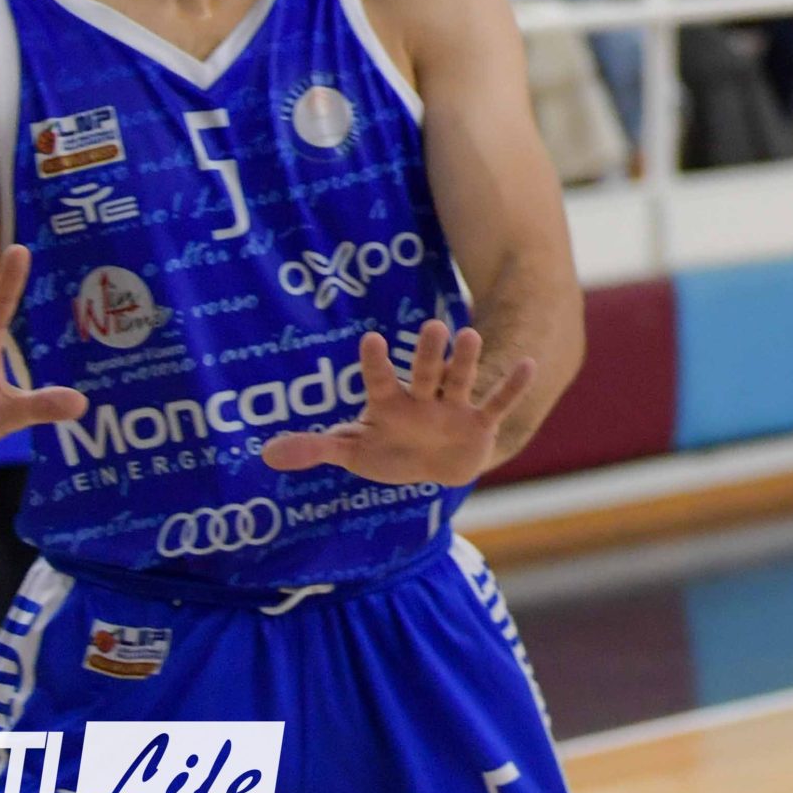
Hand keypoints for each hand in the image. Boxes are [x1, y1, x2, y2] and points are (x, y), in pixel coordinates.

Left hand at [259, 321, 535, 487]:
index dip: (376, 363)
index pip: (380, 381)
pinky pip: (498, 404)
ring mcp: (453, 410)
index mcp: (389, 405)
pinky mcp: (480, 425)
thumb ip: (315, 448)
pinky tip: (528, 363)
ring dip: (467, 361)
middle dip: (429, 355)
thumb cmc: (390, 451)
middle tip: (433, 326)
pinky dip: (512, 387)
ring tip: (470, 335)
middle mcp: (423, 400)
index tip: (372, 340)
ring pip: (461, 382)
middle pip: (426, 374)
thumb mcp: (353, 452)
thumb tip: (265, 454)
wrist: (434, 467)